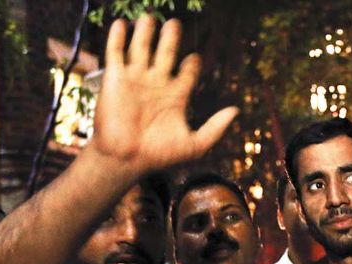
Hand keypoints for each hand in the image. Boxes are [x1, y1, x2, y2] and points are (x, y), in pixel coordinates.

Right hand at [89, 16, 237, 173]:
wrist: (126, 158)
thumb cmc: (159, 155)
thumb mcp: (195, 144)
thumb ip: (215, 128)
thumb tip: (236, 110)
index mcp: (175, 97)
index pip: (186, 74)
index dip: (192, 64)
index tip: (194, 57)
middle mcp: (155, 85)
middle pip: (165, 54)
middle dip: (170, 39)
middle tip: (175, 24)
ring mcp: (135, 80)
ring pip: (141, 49)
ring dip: (145, 33)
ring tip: (149, 17)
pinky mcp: (115, 79)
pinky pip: (116, 53)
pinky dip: (118, 38)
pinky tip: (122, 24)